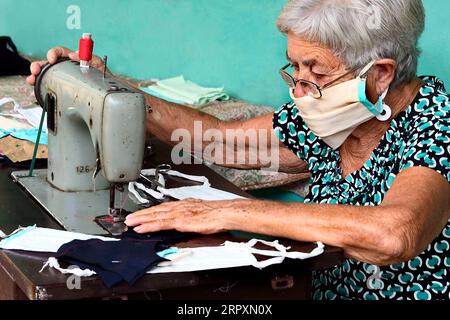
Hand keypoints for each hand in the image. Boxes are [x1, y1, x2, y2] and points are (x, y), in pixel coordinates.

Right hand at [26, 46, 105, 84]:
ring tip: (31, 80)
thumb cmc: (102, 77)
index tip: (51, 59)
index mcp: (72, 59)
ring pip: (44, 74)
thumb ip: (90, 57)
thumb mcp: (99, 65)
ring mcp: (61, 77)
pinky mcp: (59, 87)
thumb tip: (75, 54)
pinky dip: (40, 88)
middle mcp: (64, 67)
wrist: (106, 92)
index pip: (60, 52)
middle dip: (38, 65)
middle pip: (47, 63)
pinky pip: (47, 86)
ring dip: (35, 76)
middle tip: (35, 70)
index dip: (54, 53)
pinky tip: (36, 91)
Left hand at [125, 198, 247, 233]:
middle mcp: (178, 207)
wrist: (224, 212)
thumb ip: (189, 215)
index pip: (162, 207)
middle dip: (141, 214)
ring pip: (155, 216)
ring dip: (141, 219)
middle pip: (155, 210)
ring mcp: (178, 213)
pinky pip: (161, 224)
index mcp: (183, 204)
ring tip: (130, 223)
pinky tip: (141, 228)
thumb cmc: (216, 214)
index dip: (150, 211)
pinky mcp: (180, 221)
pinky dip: (149, 225)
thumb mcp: (199, 212)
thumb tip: (184, 220)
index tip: (141, 214)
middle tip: (128, 218)